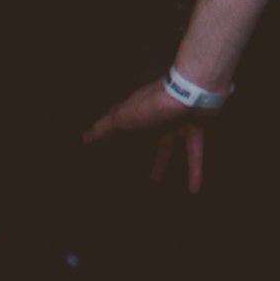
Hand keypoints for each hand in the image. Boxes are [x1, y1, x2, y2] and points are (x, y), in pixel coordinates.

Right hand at [82, 78, 210, 192]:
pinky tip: (194, 190)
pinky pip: (194, 153)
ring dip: (162, 163)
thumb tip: (84, 138)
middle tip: (128, 165)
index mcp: (137, 111)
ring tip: (157, 182)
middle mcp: (156, 116)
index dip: (112, 132)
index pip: (120, 121)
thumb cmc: (156, 103)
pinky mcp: (195, 128)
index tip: (104, 145)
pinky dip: (194, 171)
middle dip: (137, 149)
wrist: (194, 90)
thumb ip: (105, 127)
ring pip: (168, 146)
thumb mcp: (124, 116)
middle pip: (144, 136)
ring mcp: (176, 121)